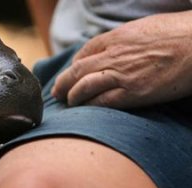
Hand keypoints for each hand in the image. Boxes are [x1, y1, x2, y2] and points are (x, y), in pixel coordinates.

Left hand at [52, 11, 191, 108]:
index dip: (74, 65)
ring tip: (67, 103)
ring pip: (84, 87)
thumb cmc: (181, 33)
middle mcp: (114, 55)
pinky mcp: (133, 92)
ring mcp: (122, 75)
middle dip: (63, 83)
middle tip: (56, 93)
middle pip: (78, 70)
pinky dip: (90, 107)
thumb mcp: (147, 28)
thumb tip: (118, 47)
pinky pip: (102, 102)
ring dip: (72, 96)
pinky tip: (85, 111)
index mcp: (117, 37)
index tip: (70, 74)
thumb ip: (127, 39)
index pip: (85, 52)